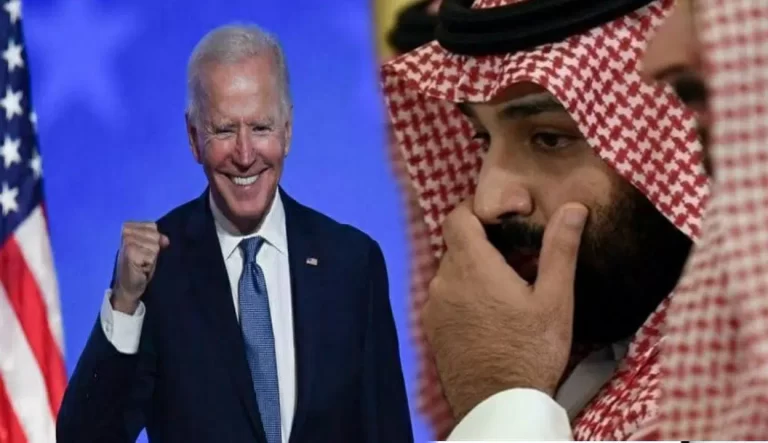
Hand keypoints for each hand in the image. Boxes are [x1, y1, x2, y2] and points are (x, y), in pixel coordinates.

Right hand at [111, 222, 169, 313]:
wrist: (126, 286)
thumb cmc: (137, 265)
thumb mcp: (148, 248)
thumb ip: (156, 239)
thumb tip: (165, 240)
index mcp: (127, 227)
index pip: (152, 226)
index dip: (153, 239)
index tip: (142, 249)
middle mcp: (125, 232)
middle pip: (154, 234)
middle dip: (153, 248)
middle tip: (142, 257)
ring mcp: (127, 242)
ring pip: (155, 245)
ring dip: (151, 256)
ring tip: (141, 262)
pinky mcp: (130, 253)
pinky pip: (152, 255)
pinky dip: (150, 263)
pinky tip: (141, 267)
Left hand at [422, 200, 587, 419]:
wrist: (498, 406)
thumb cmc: (531, 352)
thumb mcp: (555, 300)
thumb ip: (559, 248)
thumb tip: (573, 208)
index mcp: (471, 266)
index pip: (456, 216)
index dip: (475, 210)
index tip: (499, 218)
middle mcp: (443, 282)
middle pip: (456, 245)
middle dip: (482, 246)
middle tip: (516, 259)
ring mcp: (433, 307)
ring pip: (450, 273)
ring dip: (473, 273)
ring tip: (506, 291)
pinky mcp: (431, 329)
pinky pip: (444, 298)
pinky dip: (462, 296)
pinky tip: (488, 316)